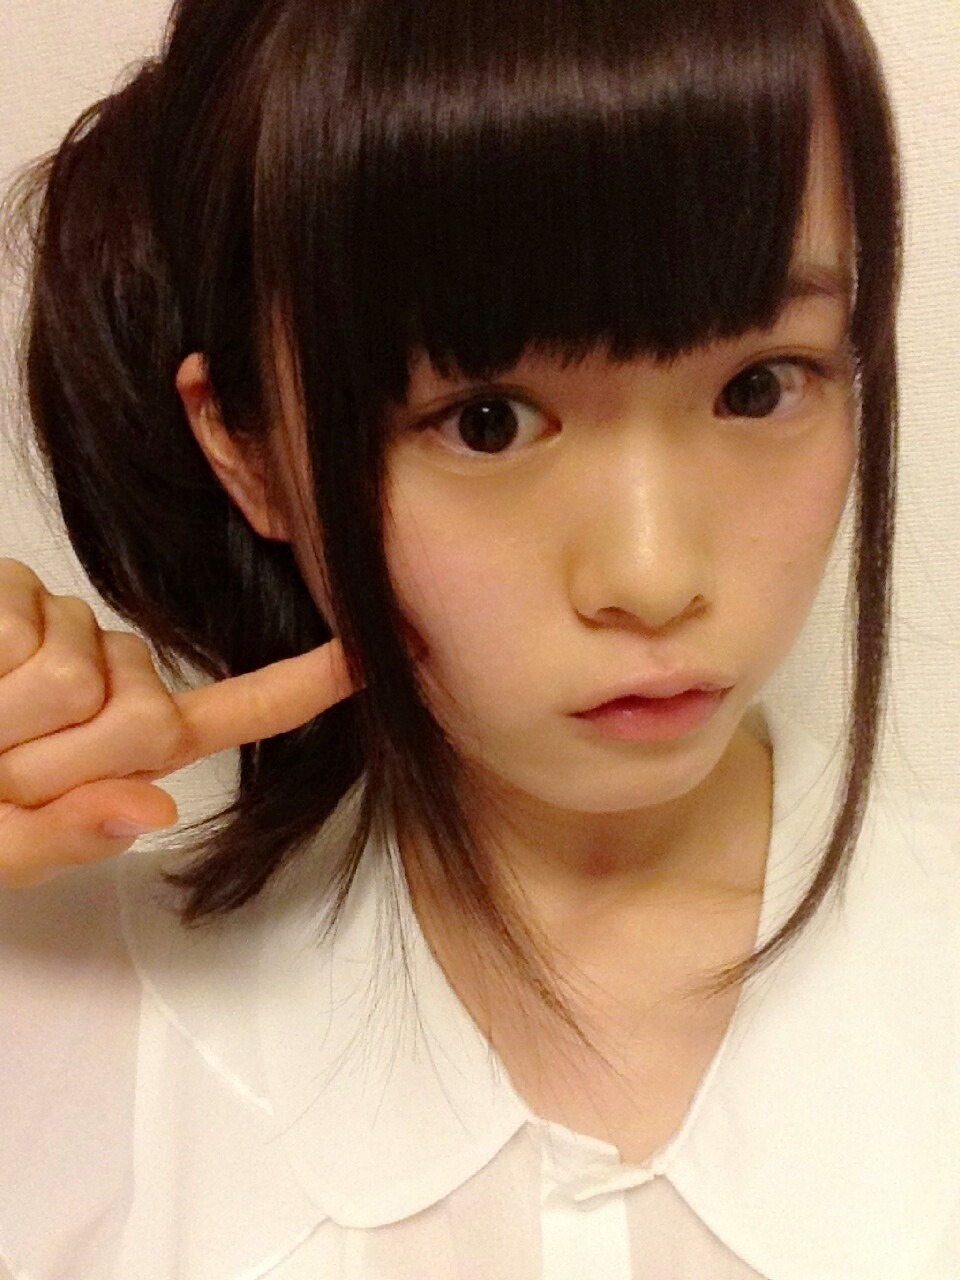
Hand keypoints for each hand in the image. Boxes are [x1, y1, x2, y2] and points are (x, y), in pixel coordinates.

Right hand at [0, 558, 359, 887]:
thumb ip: (60, 839)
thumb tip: (152, 809)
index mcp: (120, 743)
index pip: (227, 714)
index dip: (298, 689)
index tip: (368, 656)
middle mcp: (106, 672)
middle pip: (145, 718)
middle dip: (56, 763)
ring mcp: (62, 625)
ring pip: (79, 679)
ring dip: (5, 721)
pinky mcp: (16, 590)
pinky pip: (23, 638)